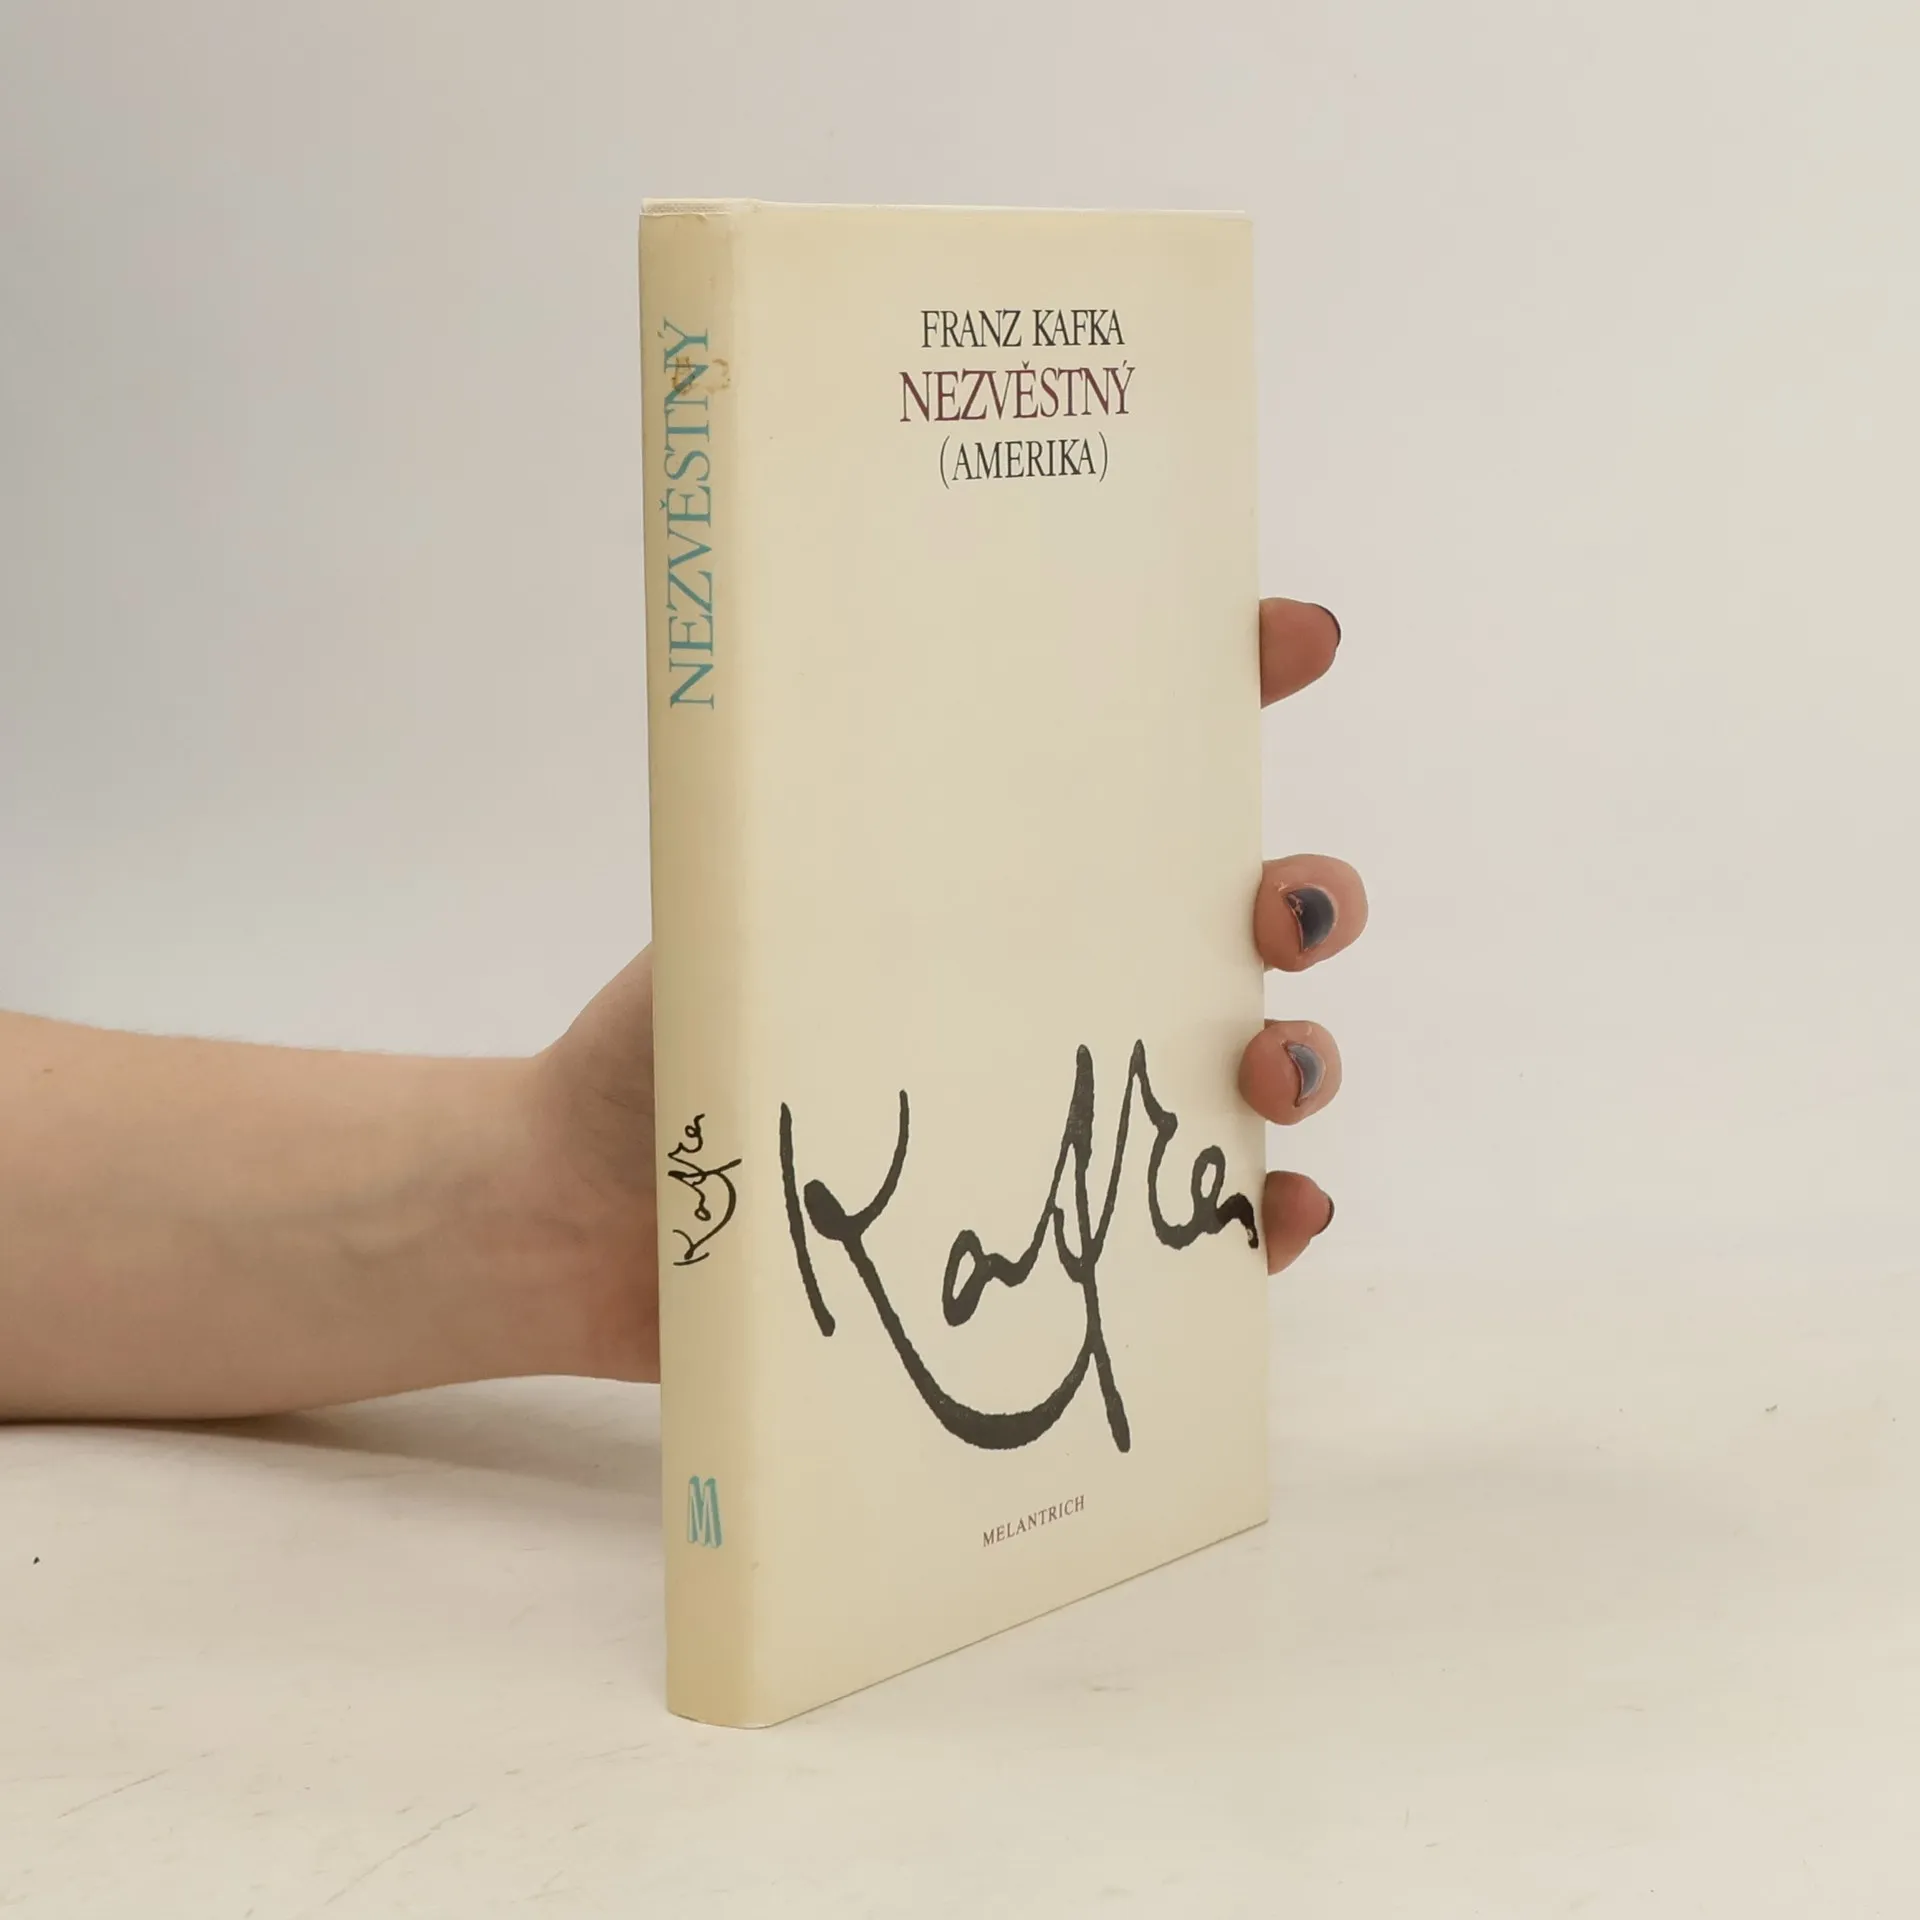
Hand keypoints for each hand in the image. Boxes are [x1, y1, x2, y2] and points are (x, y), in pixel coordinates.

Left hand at [535, 595, 1363, 1384]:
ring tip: (1263, 1069)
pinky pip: (1202, 1238)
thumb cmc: (661, 1047)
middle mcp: (1056, 989)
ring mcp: (1067, 1112)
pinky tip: (1283, 1212)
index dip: (1232, 689)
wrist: (588, 1219)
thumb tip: (870, 706)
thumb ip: (811, 830)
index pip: (1131, 772)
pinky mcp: (1059, 1241)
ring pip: (1249, 1071)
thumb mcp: (732, 907)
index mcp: (994, 888)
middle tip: (1277, 910)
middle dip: (1307, 901)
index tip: (1296, 641)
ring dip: (1302, 1058)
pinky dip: (1270, 1225)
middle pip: (1239, 928)